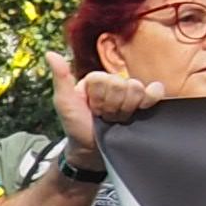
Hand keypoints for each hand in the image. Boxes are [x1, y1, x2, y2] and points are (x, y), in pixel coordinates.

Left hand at [50, 62, 167, 158]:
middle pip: (122, 84)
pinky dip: (153, 96)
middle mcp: (115, 83)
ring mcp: (131, 93)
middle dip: (113, 107)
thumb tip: (50, 53)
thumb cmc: (76, 127)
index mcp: (96, 79)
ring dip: (126, 110)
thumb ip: (61, 78)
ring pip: (137, 89)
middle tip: (104, 117)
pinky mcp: (145, 104)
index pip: (105, 79)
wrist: (92, 151)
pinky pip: (156, 91)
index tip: (92, 111)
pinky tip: (144, 106)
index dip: (100, 99)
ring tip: (116, 120)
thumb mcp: (64, 103)